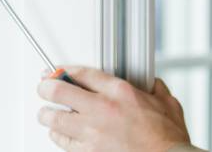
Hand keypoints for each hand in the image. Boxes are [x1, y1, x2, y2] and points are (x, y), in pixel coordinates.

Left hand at [36, 66, 190, 151]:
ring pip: (54, 119)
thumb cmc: (167, 138)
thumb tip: (149, 83)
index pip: (82, 73)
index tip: (60, 72)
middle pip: (59, 92)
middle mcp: (102, 110)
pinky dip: (58, 136)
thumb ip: (153, 88)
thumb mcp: (166, 102)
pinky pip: (62, 142)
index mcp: (120, 92)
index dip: (66, 70)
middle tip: (44, 88)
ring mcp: (93, 133)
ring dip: (48, 114)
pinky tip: (58, 132)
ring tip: (46, 112)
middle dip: (46, 87)